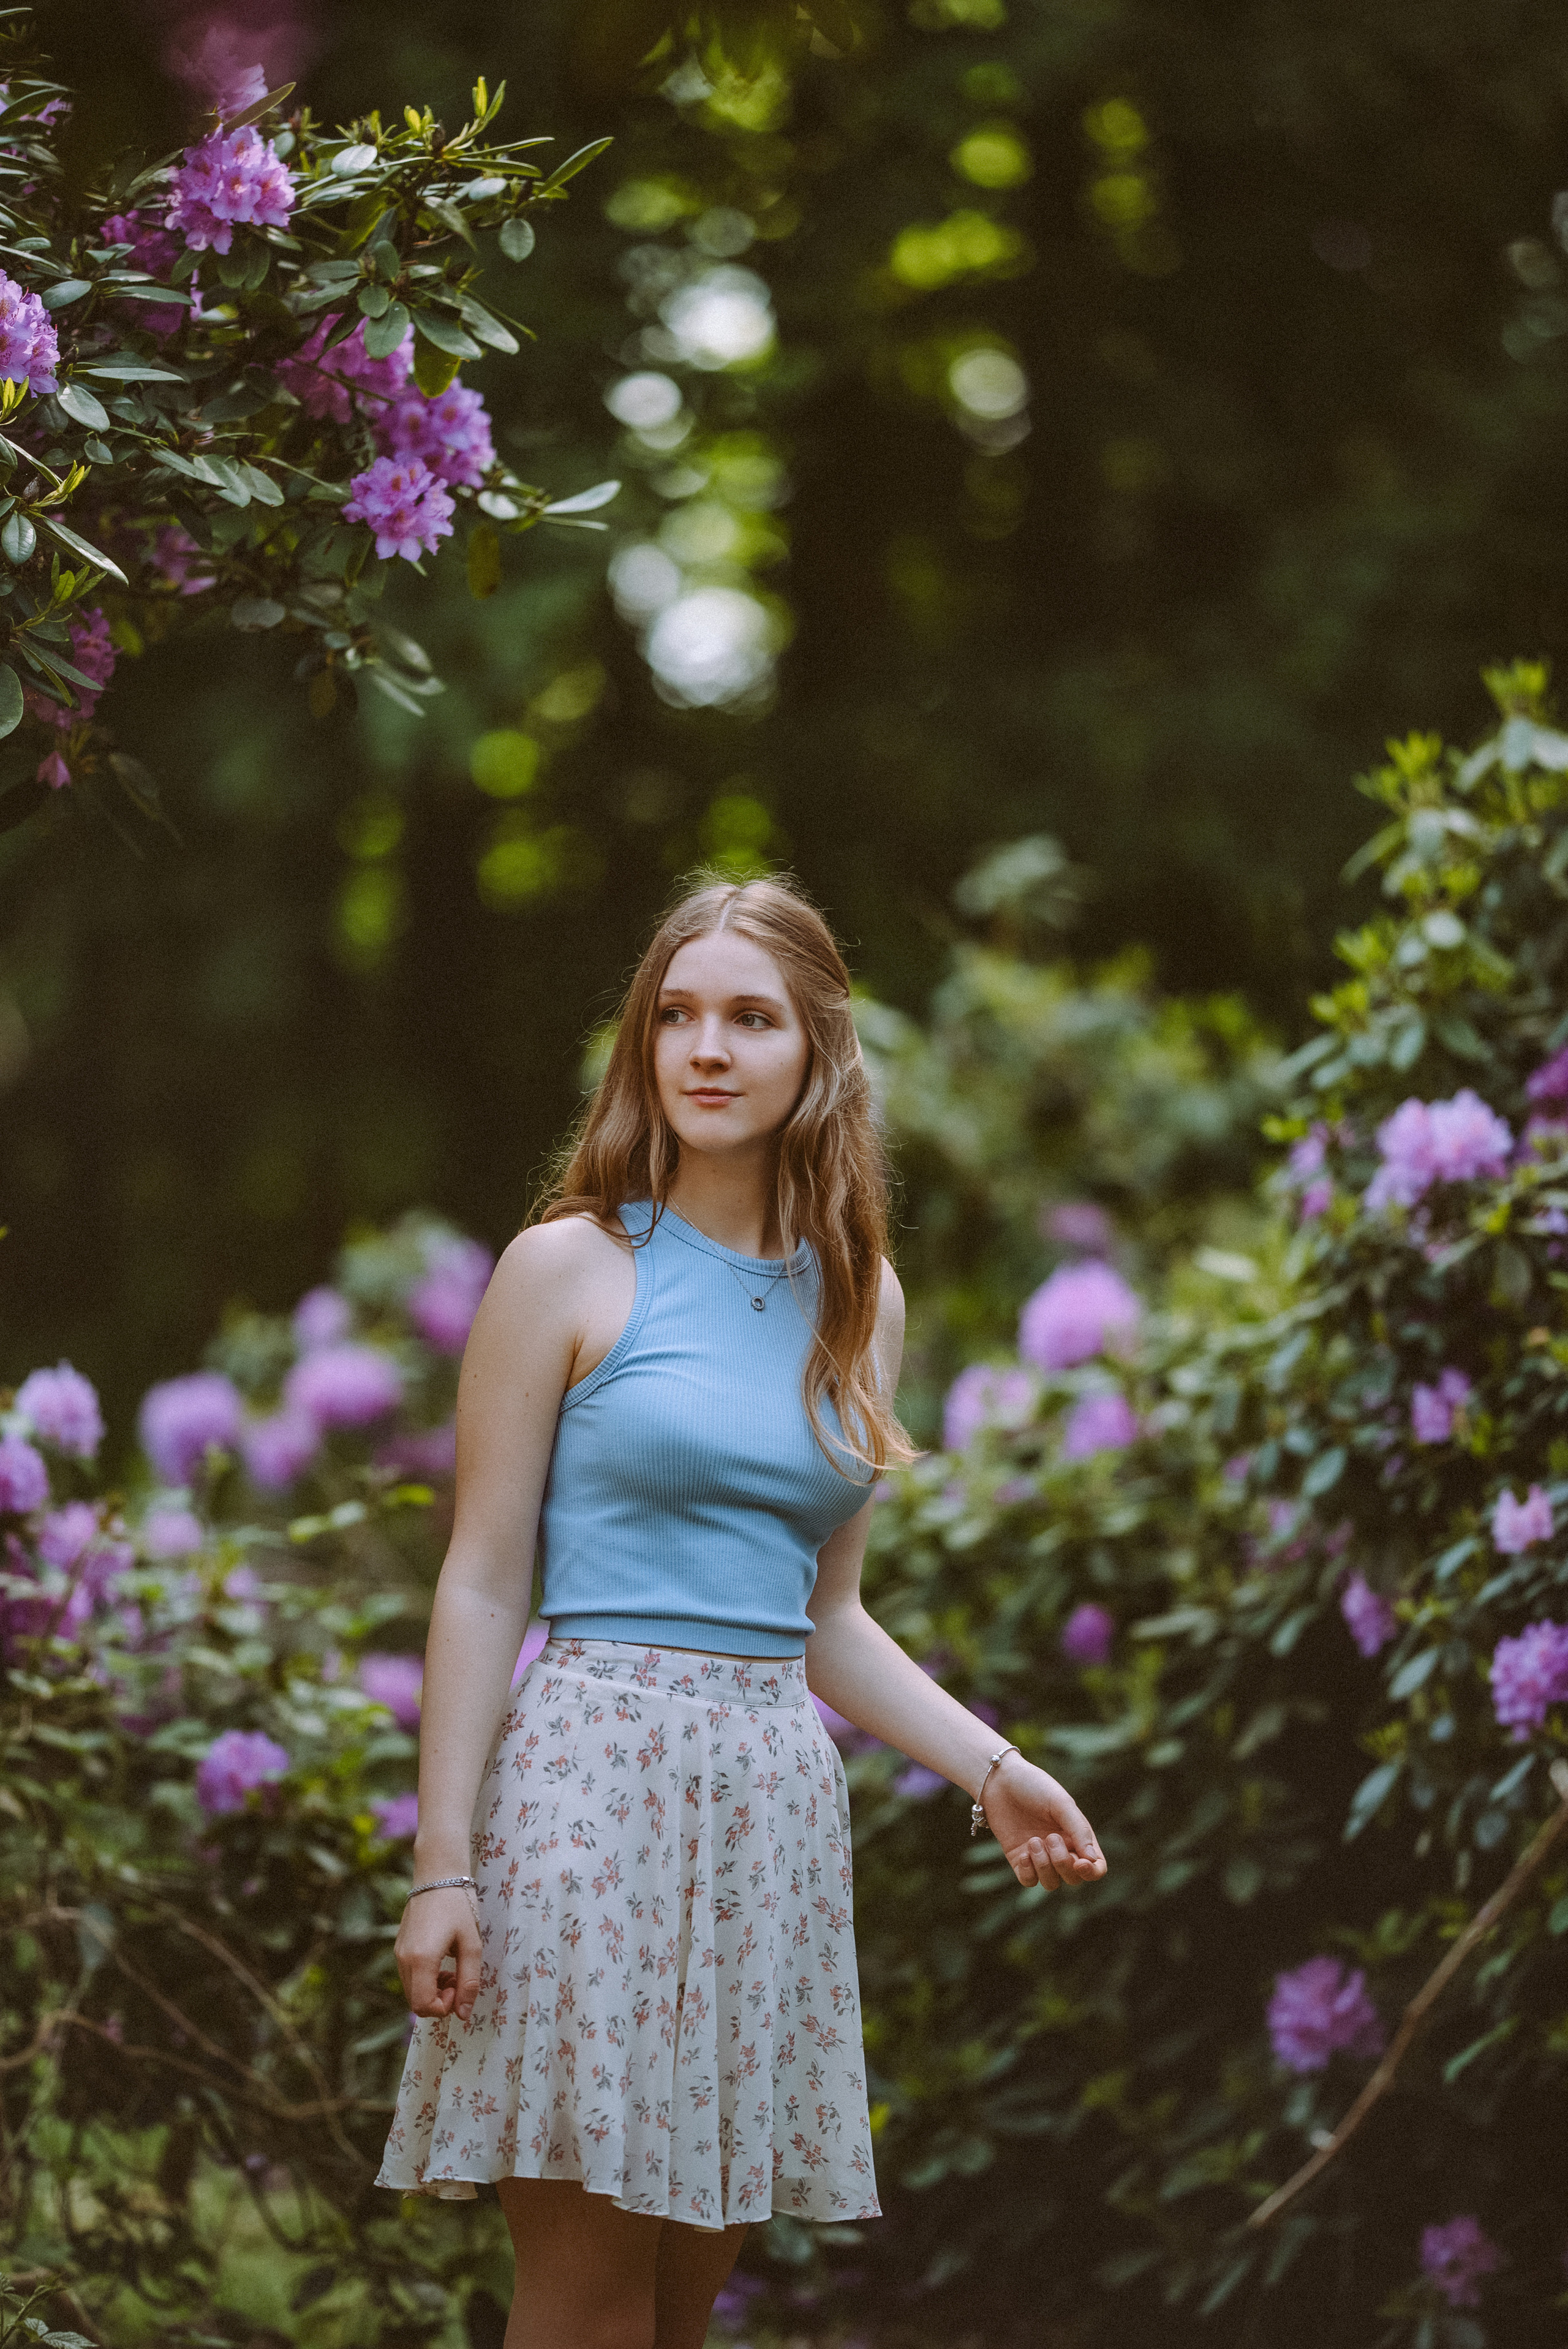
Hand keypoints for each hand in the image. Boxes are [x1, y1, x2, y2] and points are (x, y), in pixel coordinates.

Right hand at [395, 1886, 481, 2021]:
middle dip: (440, 2001)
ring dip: (434, 1991)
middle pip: (416, 2002)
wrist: (438, 1875)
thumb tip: (464, 2014)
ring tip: (454, 1971)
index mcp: (421, 1959)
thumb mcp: (472, 1944)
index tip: (461, 1989)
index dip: (444, 2008)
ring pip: (412, 1991)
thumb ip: (469, 1981)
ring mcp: (398, 1953)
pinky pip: (409, 1977)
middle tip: (460, 1981)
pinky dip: (426, 1979)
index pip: (423, 2006)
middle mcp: (404, 1959)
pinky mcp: (399, 1947)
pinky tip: (442, 1963)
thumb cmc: (459, 1906)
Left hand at [981, 1755, 1106, 1889]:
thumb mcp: (1061, 1803)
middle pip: (1073, 1879)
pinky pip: (1029, 1881)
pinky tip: (1023, 1853)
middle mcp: (1062, 1850)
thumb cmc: (1035, 1787)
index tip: (1080, 1863)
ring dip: (1044, 1866)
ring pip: (1051, 1883)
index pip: (1095, 1867)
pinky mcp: (1019, 1860)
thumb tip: (1092, 1860)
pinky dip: (1028, 1872)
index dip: (1092, 1872)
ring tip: (1033, 1840)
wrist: (1000, 1781)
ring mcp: (1040, 1857)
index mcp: (1078, 1837)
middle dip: (1063, 1863)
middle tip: (1050, 1837)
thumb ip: (1079, 1830)